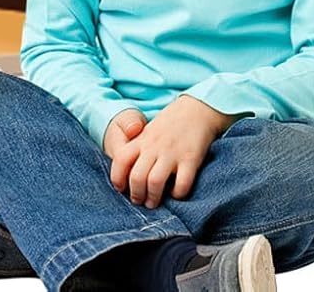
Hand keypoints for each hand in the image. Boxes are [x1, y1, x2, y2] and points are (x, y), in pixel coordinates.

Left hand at [106, 96, 237, 207]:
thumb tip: (128, 171)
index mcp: (141, 140)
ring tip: (154, 203)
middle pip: (136, 176)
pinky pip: (182, 184)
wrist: (196, 110)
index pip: (121, 158)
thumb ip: (139, 148)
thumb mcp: (149, 132)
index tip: (120, 188)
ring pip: (154, 182)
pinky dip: (178, 194)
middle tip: (139, 201)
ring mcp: (172, 154)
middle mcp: (153, 147)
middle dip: (136, 194)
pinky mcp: (191, 160)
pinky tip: (176, 194)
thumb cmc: (170, 124)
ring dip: (153, 197)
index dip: (117, 176)